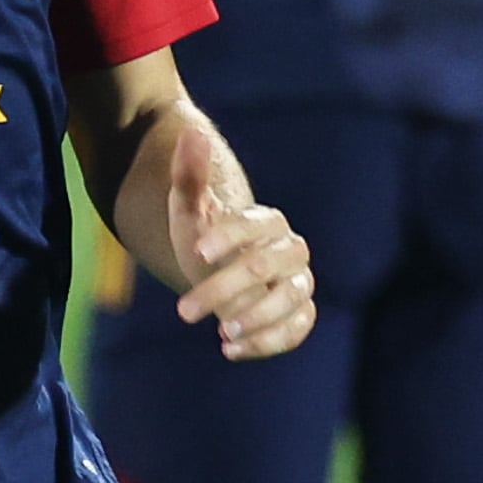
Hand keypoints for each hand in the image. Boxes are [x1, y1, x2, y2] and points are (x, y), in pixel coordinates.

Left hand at [163, 120, 314, 363]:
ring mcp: (299, 285)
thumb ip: (190, 175)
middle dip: (226, 288)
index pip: (259, 225)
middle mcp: (291, 252)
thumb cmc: (203, 241)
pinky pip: (297, 330)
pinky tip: (229, 350)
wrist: (217, 275)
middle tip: (183, 311)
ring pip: (292, 300)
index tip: (196, 253)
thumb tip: (191, 132)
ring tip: (220, 333)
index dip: (230, 237)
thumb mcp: (189, 211)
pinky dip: (268, 343)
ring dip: (257, 318)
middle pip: (269, 266)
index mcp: (268, 223)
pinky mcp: (300, 317)